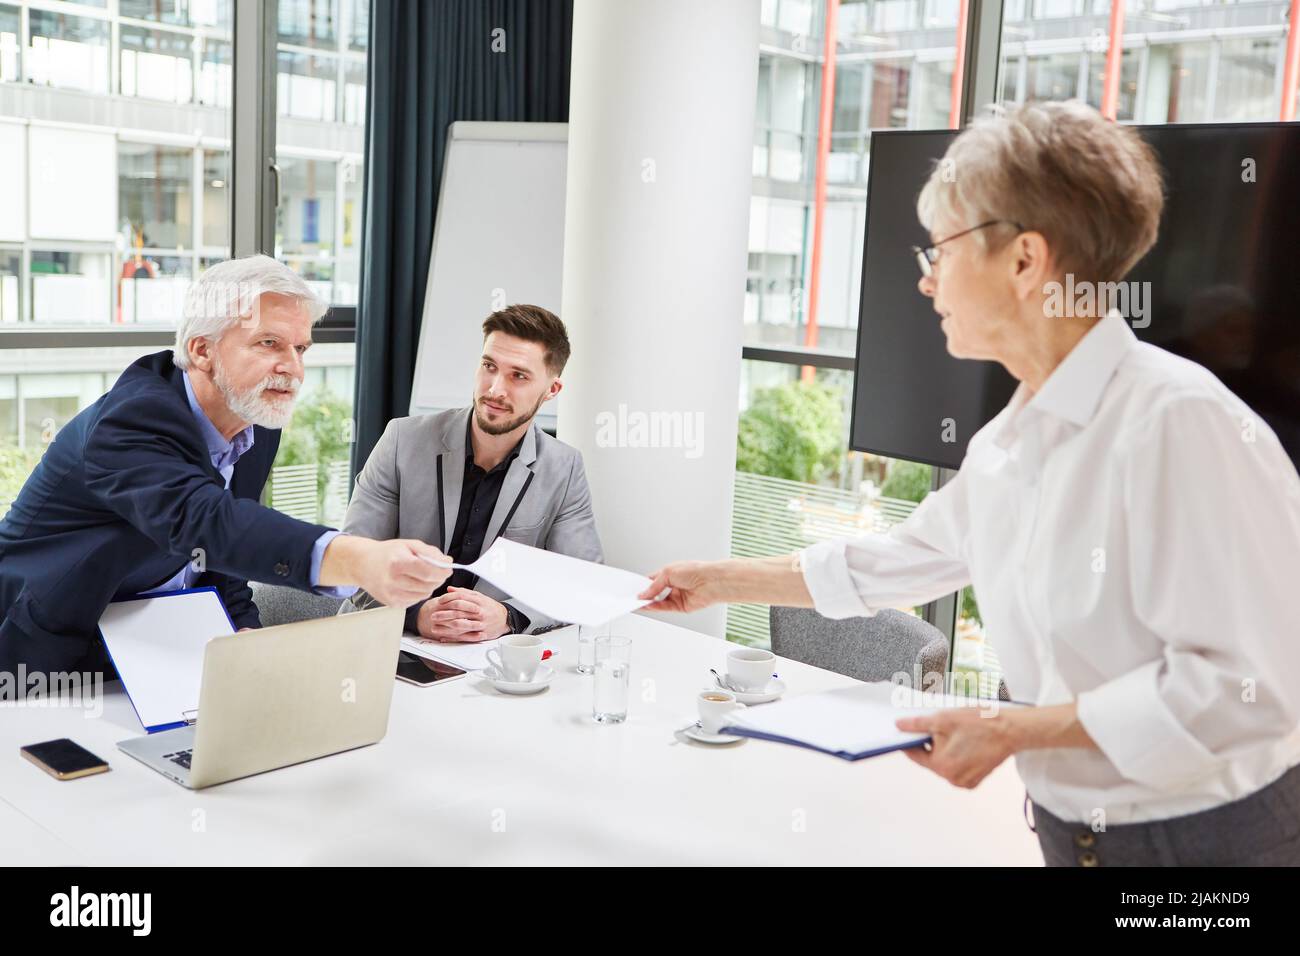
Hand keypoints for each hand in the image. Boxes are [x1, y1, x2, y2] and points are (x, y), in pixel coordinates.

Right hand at [320, 536, 450, 607]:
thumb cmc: (387, 553)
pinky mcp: (392, 604)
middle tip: (436, 570)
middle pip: (428, 585)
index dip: (443, 571)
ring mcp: (392, 595)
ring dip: (429, 585)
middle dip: (438, 578)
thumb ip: (431, 553)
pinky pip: (415, 600)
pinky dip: (419, 592)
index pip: (428, 572)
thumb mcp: (409, 545)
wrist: (363, 564)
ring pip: (424, 594)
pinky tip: (410, 583)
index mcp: (398, 563)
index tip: (448, 568)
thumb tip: (448, 562)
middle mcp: (393, 581)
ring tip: (420, 575)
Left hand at [416, 586, 509, 641]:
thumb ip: (464, 592)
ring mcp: (480, 624)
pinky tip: (444, 637)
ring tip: (435, 628)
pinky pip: (466, 637)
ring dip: (446, 627)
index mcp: (478, 601)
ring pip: (461, 625)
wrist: (504, 618)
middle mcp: (479, 612)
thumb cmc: (490, 607)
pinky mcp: (481, 634)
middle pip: (459, 612)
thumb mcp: (479, 596)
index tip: (439, 602)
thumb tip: (450, 589)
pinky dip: (454, 638)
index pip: (461, 598)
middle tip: (433, 616)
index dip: (448, 599)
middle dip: (444, 614)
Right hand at [637, 560, 725, 612]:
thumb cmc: (695, 571)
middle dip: (645, 595)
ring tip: (638, 603)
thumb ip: (654, 585)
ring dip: (649, 602)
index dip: (644, 584)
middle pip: (655, 592)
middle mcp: (674, 584)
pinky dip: (656, 607)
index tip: (634, 589)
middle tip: (634, 597)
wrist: (710, 582)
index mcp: (671, 573)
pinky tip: (647, 606)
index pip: (653, 580)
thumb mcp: (668, 573)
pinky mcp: (681, 606)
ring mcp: (678, 596)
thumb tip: (644, 594)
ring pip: (659, 601)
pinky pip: (665, 608)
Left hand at [894, 707, 1014, 788]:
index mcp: (941, 765)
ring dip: (943, 750)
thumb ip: (917, 725)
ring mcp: (964, 781)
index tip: (906, 732)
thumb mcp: (943, 719)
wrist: (1010, 731)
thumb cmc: (979, 723)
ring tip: (954, 733)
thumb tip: (899, 726)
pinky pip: (957, 768)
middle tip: (936, 727)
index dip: (909, 740)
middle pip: (930, 759)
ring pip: (944, 764)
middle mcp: (952, 778)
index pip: (915, 754)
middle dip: (930, 743)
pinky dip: (956, 757)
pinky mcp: (975, 780)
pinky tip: (964, 743)